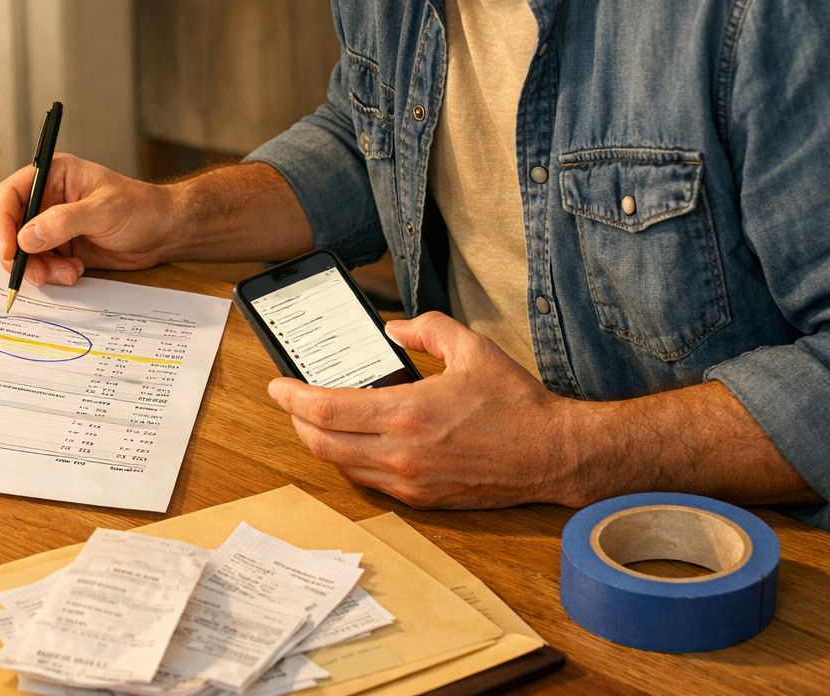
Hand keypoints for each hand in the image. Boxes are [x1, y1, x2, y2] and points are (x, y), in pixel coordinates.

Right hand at [0, 153, 176, 286]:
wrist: (165, 232)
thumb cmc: (140, 208)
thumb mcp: (103, 211)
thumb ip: (64, 222)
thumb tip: (26, 236)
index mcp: (53, 176)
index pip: (10, 194)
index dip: (1, 220)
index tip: (8, 247)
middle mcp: (48, 200)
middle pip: (11, 227)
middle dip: (20, 253)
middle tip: (36, 272)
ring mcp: (53, 226)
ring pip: (25, 252)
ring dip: (39, 268)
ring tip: (67, 274)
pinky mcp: (62, 248)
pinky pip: (42, 265)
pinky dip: (52, 274)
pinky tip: (75, 272)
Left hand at [267, 312, 585, 507]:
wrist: (553, 455)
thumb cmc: (516, 404)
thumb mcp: (472, 348)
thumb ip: (427, 329)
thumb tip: (392, 328)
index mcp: (407, 414)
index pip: (325, 410)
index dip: (291, 397)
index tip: (276, 385)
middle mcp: (401, 454)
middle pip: (321, 444)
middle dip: (295, 421)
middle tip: (288, 401)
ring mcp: (409, 483)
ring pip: (340, 466)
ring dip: (319, 442)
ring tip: (313, 419)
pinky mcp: (421, 500)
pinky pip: (368, 481)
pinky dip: (349, 459)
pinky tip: (352, 440)